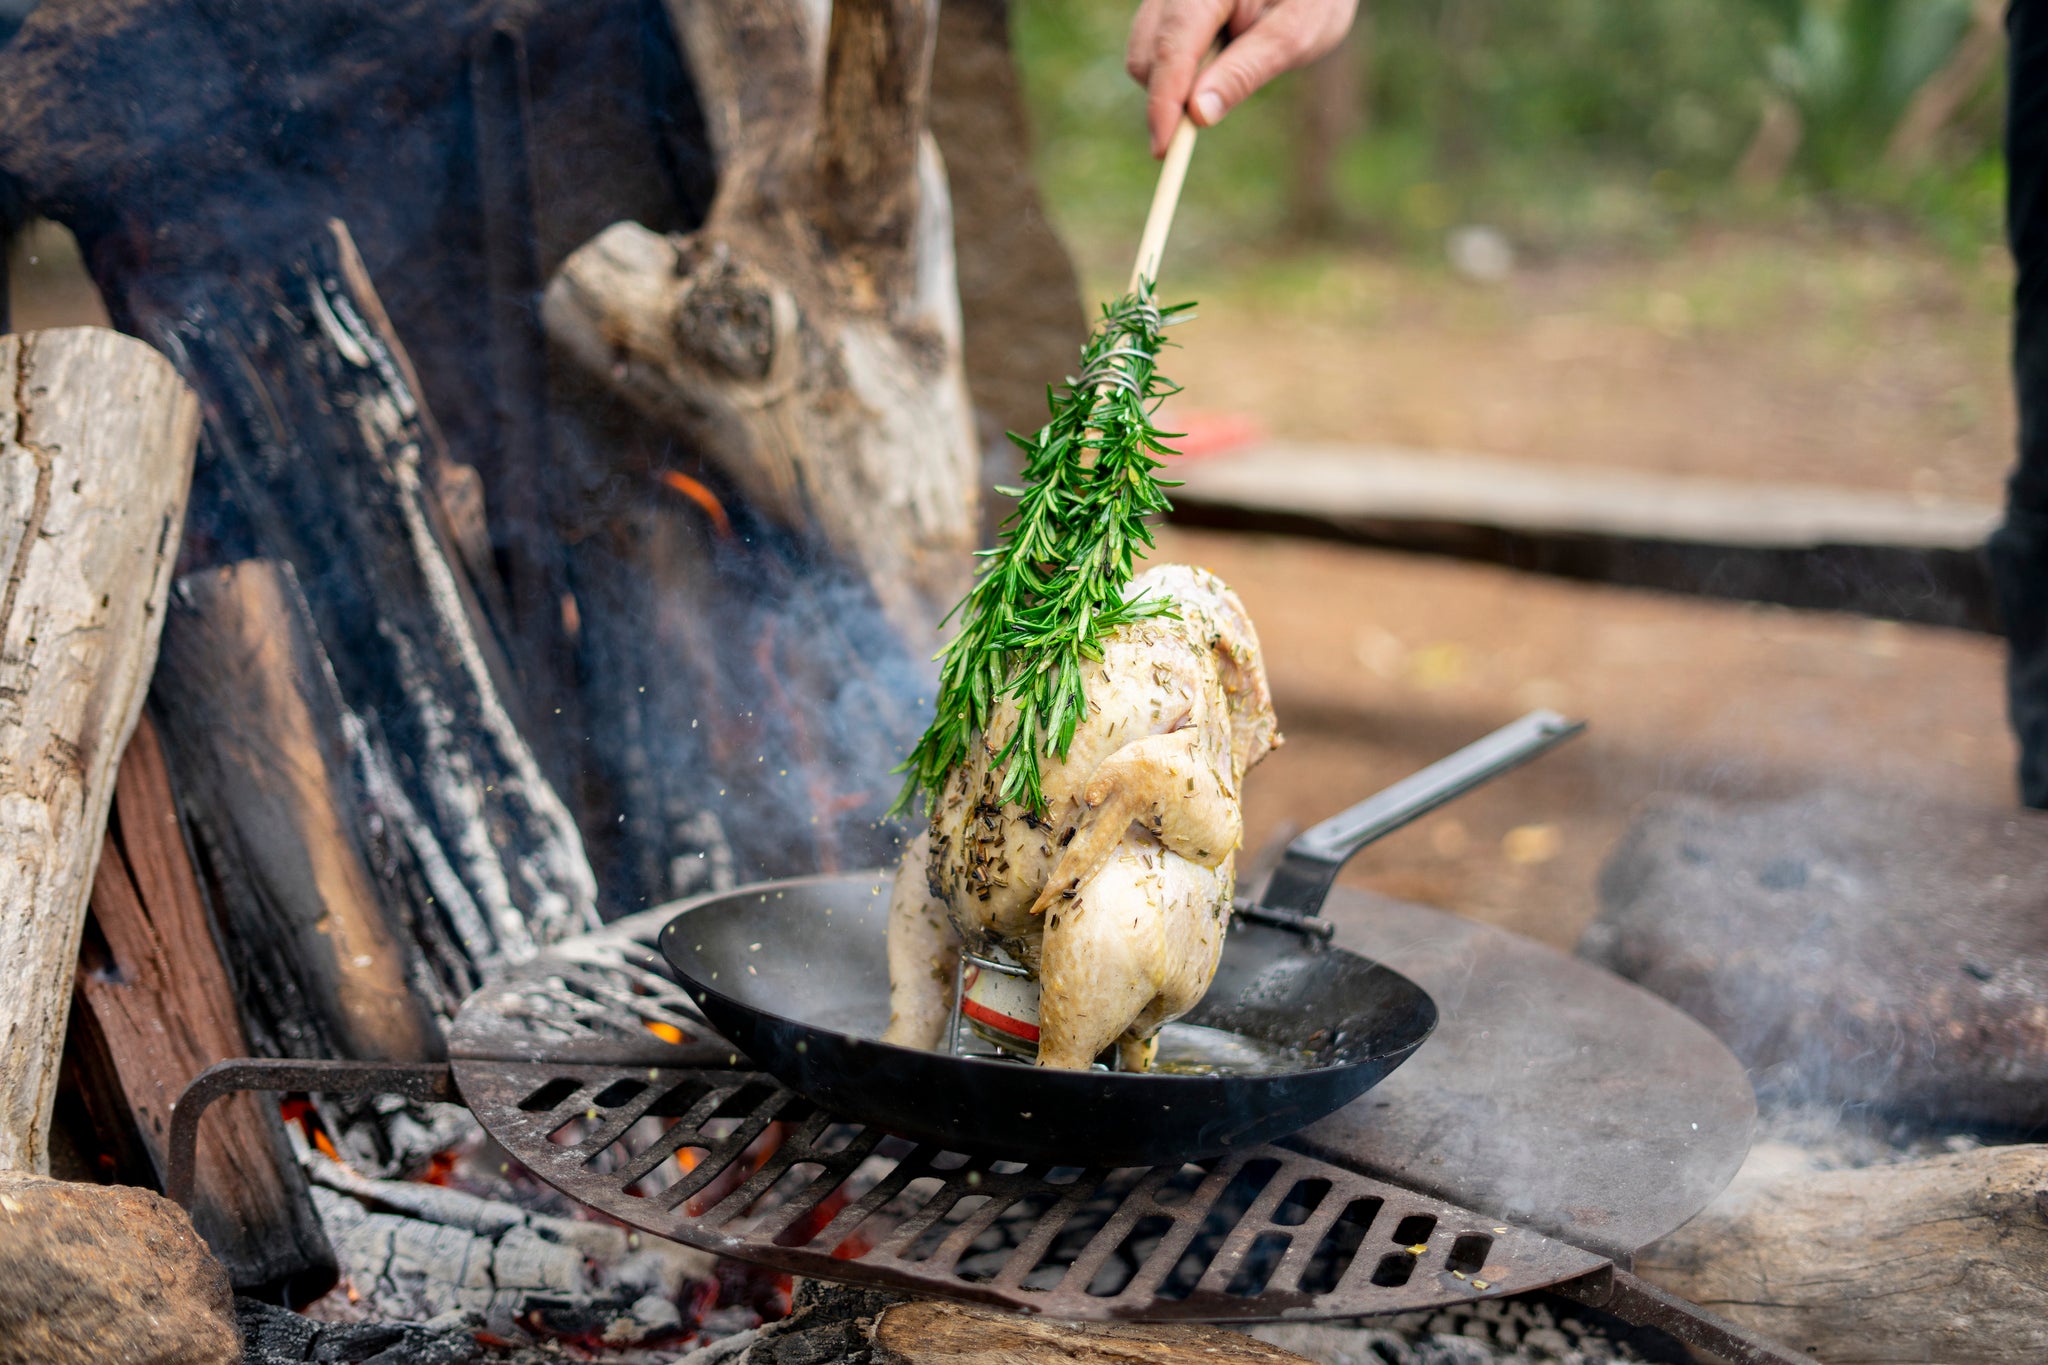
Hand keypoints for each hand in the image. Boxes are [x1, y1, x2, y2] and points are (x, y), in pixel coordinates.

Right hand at [1127, 0, 1359, 156]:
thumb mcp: (1294, 33)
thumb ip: (1245, 71)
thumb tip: (1198, 115)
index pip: (1171, 47)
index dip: (1164, 102)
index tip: (1165, 149)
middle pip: (1148, 55)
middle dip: (1170, 95)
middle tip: (1218, 105)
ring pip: (1144, 54)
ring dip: (1177, 81)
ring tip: (1234, 61)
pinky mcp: (1166, 7)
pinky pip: (1155, 47)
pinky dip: (1179, 69)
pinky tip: (1220, 55)